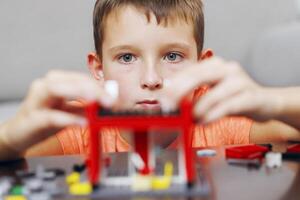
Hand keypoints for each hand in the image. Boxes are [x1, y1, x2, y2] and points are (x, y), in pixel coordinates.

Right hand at [0, 70, 114, 154]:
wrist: (19, 134)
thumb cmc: (44, 120)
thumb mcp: (69, 111)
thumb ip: (85, 106)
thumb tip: (106, 103)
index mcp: (56, 82)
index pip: (80, 78)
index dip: (98, 86)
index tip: (112, 96)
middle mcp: (44, 86)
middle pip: (70, 81)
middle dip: (92, 88)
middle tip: (109, 100)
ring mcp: (36, 100)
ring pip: (56, 89)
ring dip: (79, 93)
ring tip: (96, 101)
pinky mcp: (32, 118)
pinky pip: (51, 116)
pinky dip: (68, 118)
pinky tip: (82, 122)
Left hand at [160, 57, 280, 122]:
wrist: (266, 102)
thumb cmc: (235, 98)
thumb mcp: (212, 94)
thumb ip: (194, 96)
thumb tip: (171, 103)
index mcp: (215, 65)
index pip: (190, 71)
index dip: (175, 84)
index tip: (163, 97)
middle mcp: (227, 68)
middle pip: (199, 76)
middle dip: (181, 92)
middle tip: (169, 106)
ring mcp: (240, 81)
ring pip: (214, 93)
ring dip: (199, 108)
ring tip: (190, 118)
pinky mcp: (251, 96)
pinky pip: (229, 106)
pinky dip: (214, 115)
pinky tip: (204, 122)